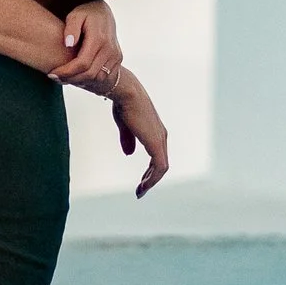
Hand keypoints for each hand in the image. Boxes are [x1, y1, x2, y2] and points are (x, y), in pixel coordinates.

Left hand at [61, 0, 121, 86]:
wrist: (103, 12)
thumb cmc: (86, 12)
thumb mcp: (75, 15)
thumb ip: (71, 28)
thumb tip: (68, 44)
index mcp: (99, 38)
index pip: (82, 63)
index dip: (66, 72)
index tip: (52, 74)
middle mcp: (110, 49)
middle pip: (89, 74)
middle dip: (70, 79)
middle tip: (55, 78)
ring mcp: (115, 55)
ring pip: (97, 78)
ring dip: (79, 81)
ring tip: (64, 78)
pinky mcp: (117, 58)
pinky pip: (103, 76)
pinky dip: (89, 79)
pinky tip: (76, 76)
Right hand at [112, 71, 169, 197]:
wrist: (126, 93)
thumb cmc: (124, 103)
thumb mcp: (125, 125)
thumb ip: (128, 139)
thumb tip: (129, 153)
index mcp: (155, 131)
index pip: (157, 155)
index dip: (150, 170)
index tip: (141, 181)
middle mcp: (160, 136)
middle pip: (160, 163)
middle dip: (151, 178)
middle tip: (140, 190)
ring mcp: (159, 140)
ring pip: (161, 168)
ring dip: (151, 181)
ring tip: (140, 191)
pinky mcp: (156, 143)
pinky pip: (159, 167)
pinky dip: (152, 178)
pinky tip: (143, 186)